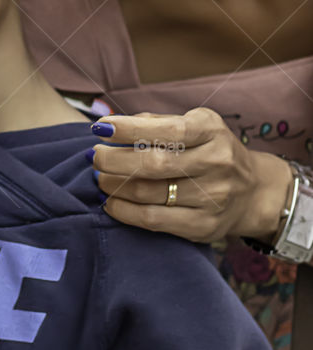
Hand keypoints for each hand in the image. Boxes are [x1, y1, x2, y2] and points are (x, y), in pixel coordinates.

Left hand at [91, 107, 293, 243]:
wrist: (253, 192)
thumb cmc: (209, 151)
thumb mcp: (194, 125)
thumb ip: (156, 123)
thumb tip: (111, 127)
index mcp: (211, 130)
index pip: (166, 129)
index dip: (129, 129)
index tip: (100, 128)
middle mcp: (216, 163)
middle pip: (153, 164)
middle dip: (114, 160)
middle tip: (95, 156)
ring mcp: (212, 197)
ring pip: (149, 193)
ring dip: (114, 185)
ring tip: (100, 178)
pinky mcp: (204, 226)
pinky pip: (153, 220)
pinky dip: (124, 211)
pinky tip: (110, 202)